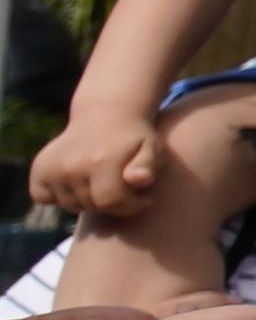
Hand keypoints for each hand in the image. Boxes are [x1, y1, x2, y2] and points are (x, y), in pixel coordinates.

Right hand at [23, 123, 159, 220]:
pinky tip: (77, 185)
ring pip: (71, 204)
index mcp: (100, 161)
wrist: (105, 113)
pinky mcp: (39, 167)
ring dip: (88, 201)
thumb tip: (139, 179)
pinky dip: (57, 197)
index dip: (131, 206)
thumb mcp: (152, 148)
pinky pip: (42, 197)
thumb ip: (147, 167)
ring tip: (103, 184)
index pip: (110, 202)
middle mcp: (72, 165)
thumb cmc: (134, 137)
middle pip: (92, 205)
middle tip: (123, 188)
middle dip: (112, 203)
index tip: (144, 198)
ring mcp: (52, 167)